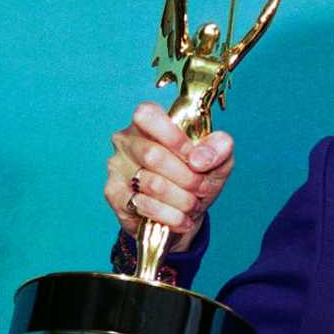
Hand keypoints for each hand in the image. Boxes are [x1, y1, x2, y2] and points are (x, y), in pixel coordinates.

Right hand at [104, 102, 234, 251]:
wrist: (185, 213)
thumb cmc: (198, 176)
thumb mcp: (219, 159)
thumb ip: (219, 148)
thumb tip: (200, 158)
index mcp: (150, 122)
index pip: (147, 115)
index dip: (174, 138)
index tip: (195, 158)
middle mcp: (127, 141)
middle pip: (153, 155)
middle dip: (187, 177)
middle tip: (202, 188)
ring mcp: (117, 167)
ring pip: (152, 184)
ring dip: (182, 199)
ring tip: (193, 204)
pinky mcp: (114, 194)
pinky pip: (145, 206)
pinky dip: (171, 216)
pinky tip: (182, 218)